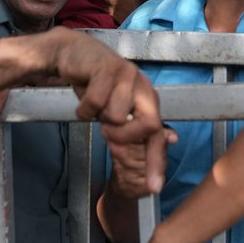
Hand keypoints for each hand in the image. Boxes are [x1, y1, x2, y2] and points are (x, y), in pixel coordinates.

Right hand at [50, 28, 167, 193]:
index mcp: (148, 98)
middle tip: (106, 129)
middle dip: (123, 136)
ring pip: (116, 116)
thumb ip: (137, 126)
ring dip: (98, 115)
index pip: (158, 133)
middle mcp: (143, 85)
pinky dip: (83, 107)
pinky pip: (94, 104)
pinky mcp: (108, 68)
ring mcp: (127, 74)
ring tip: (94, 102)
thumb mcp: (117, 109)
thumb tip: (170, 140)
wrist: (73, 54)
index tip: (154, 187)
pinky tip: (83, 94)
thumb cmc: (96, 85)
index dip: (156, 161)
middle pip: (149, 125)